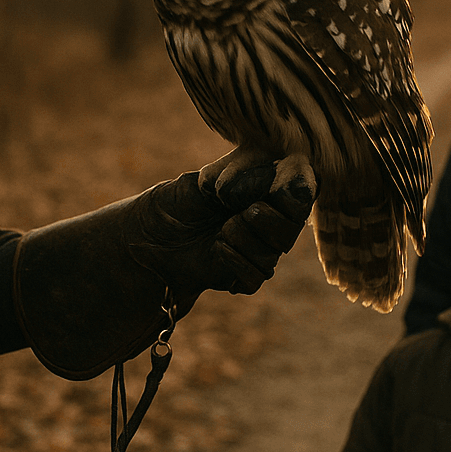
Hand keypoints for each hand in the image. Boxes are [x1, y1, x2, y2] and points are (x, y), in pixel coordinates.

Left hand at [139, 156, 316, 293]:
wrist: (149, 237)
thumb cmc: (178, 201)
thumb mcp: (205, 180)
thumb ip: (242, 175)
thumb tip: (274, 174)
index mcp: (266, 189)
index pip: (301, 189)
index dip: (297, 189)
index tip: (278, 186)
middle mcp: (268, 221)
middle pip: (293, 225)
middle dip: (272, 220)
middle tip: (246, 211)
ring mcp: (257, 250)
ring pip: (275, 253)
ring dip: (247, 239)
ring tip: (222, 230)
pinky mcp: (243, 276)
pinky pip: (256, 276)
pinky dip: (237, 261)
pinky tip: (218, 249)